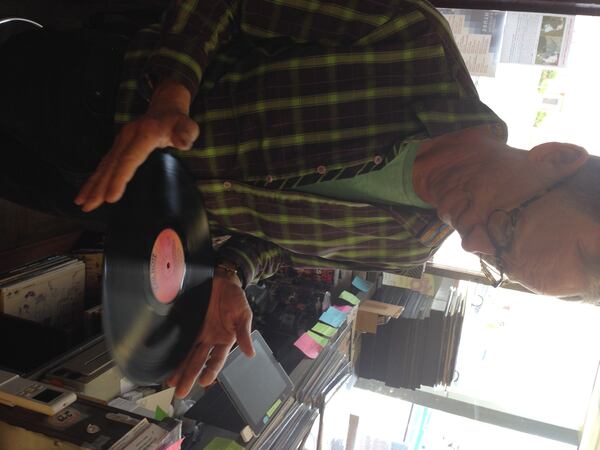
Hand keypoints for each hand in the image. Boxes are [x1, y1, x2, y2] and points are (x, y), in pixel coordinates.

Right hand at [74, 80, 198, 211]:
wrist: (165, 108)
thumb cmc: (178, 122)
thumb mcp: (188, 126)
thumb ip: (185, 134)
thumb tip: (183, 142)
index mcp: (145, 134)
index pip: (129, 159)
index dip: (119, 178)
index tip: (111, 197)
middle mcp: (128, 136)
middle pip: (112, 165)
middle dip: (99, 186)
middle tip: (90, 205)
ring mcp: (121, 141)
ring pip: (105, 165)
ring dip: (93, 184)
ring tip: (83, 203)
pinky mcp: (118, 146)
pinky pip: (105, 164)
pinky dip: (95, 178)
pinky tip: (87, 192)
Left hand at [167, 268, 254, 397]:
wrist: (223, 281)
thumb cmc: (236, 298)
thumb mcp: (244, 315)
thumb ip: (244, 334)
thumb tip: (250, 353)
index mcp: (226, 340)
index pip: (217, 360)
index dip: (210, 371)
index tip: (203, 382)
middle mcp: (211, 340)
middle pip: (199, 361)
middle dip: (190, 377)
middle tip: (180, 392)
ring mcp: (200, 333)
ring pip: (188, 354)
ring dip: (180, 369)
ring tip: (171, 382)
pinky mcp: (190, 324)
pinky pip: (181, 338)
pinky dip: (174, 348)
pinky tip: (166, 358)